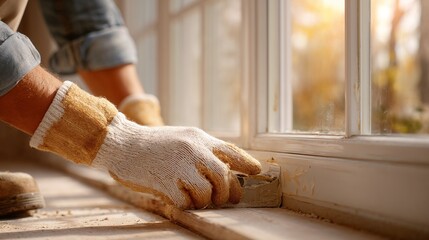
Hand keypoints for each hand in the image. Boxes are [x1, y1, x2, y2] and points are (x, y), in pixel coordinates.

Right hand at [92, 113, 260, 208]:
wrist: (124, 144)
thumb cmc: (154, 144)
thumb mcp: (183, 138)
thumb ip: (203, 150)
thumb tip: (225, 170)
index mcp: (199, 138)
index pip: (231, 151)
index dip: (247, 163)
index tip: (257, 171)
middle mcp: (194, 150)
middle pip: (224, 177)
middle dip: (228, 192)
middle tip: (224, 198)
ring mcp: (181, 166)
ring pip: (208, 193)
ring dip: (205, 200)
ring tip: (195, 197)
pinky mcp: (167, 182)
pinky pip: (188, 202)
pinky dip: (187, 204)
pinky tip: (178, 197)